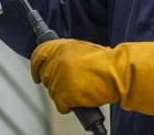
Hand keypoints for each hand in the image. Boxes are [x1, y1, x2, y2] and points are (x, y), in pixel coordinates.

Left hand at [30, 38, 153, 115]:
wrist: (118, 73)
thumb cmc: (106, 63)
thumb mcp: (82, 50)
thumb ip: (66, 55)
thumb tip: (56, 63)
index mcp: (61, 46)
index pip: (38, 55)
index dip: (35, 66)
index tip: (36, 74)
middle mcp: (57, 60)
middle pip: (45, 76)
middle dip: (54, 83)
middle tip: (66, 85)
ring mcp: (60, 78)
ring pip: (53, 92)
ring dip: (64, 95)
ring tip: (79, 91)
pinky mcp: (65, 94)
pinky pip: (61, 105)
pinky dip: (69, 106)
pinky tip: (79, 101)